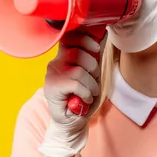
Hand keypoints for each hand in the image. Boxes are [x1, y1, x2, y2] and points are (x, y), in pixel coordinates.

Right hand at [39, 31, 103, 156]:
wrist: (72, 121)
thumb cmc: (82, 97)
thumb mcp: (92, 75)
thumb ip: (94, 57)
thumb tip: (103, 35)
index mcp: (64, 56)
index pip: (71, 37)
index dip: (86, 40)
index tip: (96, 49)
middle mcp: (56, 62)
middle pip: (78, 52)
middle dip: (93, 67)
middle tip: (94, 80)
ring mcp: (52, 74)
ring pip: (79, 70)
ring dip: (91, 84)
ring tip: (90, 93)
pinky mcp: (52, 87)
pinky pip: (75, 84)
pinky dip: (86, 93)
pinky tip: (84, 98)